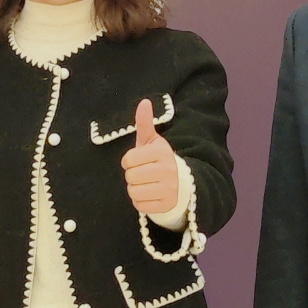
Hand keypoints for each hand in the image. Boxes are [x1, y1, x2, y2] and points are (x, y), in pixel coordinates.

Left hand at [120, 98, 180, 215]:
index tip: (139, 161)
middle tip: (143, 174)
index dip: (129, 161)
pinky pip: (140, 205)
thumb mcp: (152, 141)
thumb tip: (144, 102)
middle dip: (132, 176)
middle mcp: (168, 169)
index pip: (128, 159)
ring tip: (146, 184)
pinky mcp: (167, 204)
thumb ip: (145, 123)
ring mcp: (169, 188)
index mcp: (162, 152)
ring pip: (133, 192)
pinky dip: (141, 202)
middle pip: (130, 176)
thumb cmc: (158, 160)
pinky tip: (150, 194)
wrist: (179, 183)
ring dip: (135, 189)